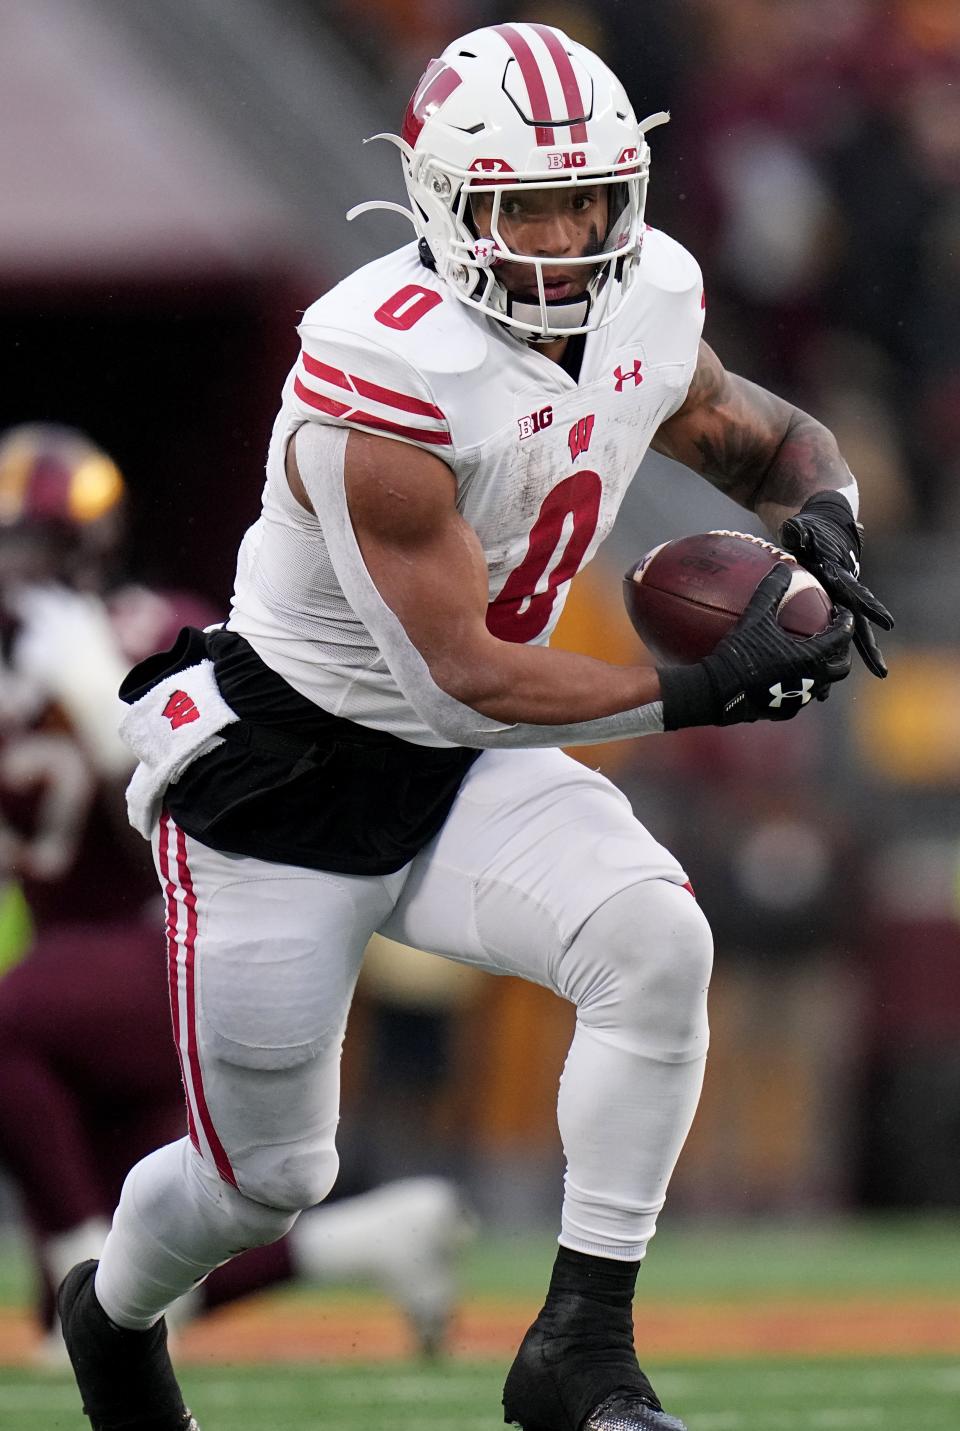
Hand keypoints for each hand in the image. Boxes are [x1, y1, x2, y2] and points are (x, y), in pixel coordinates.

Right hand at [659, 562, 854, 729]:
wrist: (717, 692)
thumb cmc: (738, 653)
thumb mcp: (754, 617)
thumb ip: (771, 590)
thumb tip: (783, 567)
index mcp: (810, 657)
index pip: (841, 638)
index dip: (846, 623)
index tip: (843, 613)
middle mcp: (810, 681)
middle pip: (840, 667)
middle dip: (842, 652)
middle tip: (835, 639)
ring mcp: (797, 700)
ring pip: (821, 686)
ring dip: (821, 670)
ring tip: (812, 658)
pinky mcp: (782, 712)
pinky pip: (798, 698)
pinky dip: (799, 686)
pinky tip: (785, 679)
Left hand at [779, 490, 892, 677]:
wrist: (817, 535)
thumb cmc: (811, 532)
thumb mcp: (804, 531)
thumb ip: (800, 532)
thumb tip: (794, 531)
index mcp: (841, 578)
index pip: (857, 595)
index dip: (870, 607)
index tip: (885, 622)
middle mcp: (842, 597)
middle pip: (857, 627)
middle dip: (868, 648)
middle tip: (880, 671)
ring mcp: (835, 607)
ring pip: (841, 639)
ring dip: (841, 662)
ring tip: (835, 689)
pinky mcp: (824, 614)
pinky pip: (824, 640)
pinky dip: (820, 660)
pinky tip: (810, 684)